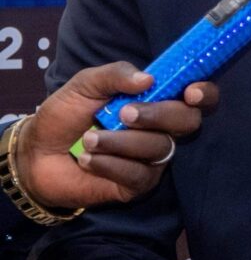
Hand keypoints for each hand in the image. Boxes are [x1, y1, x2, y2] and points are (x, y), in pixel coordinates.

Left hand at [15, 62, 217, 210]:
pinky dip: (110, 164)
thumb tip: (148, 79)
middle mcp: (162, 129)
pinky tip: (88, 160)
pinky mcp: (137, 185)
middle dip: (159, 115)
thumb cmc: (65, 116)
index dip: (204, 94)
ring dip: (121, 142)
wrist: (36, 154)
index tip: (190, 92)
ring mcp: (152, 159)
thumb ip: (115, 75)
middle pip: (187, 122)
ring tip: (88, 139)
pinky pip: (139, 174)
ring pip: (159, 148)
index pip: (198, 98)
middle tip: (124, 114)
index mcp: (157, 101)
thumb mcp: (85, 85)